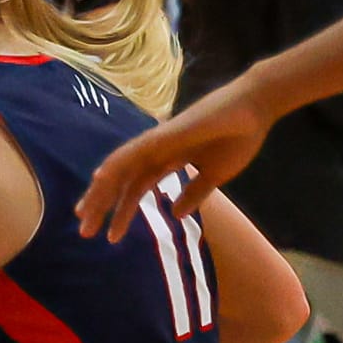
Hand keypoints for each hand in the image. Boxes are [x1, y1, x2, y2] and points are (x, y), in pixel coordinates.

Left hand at [76, 77, 274, 239]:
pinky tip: (100, 178)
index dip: (120, 209)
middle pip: (122, 180)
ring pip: (121, 167)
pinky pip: (135, 150)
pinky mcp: (166, 133)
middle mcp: (158, 150)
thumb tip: (175, 214)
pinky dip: (116, 164)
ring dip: (101, 191)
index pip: (135, 187)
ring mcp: (160, 139)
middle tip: (85, 231)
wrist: (256, 108)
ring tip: (85, 216)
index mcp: (168, 160)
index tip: (108, 234)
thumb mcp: (215, 176)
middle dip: (103, 205)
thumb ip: (194, 193)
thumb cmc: (239, 137)